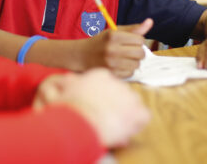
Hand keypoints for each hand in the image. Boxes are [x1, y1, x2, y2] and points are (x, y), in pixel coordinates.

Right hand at [34, 69, 149, 147]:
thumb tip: (67, 79)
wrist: (80, 119)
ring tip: (114, 127)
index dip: (104, 98)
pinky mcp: (138, 112)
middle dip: (116, 105)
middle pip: (121, 93)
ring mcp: (129, 96)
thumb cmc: (68, 107)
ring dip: (126, 114)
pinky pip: (142, 117)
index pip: (108, 84)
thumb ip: (68, 83)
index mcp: (101, 75)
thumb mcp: (63, 89)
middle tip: (105, 119)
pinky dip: (136, 125)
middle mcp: (117, 82)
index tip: (98, 107)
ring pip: (133, 104)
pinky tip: (124, 131)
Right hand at [79, 18, 152, 77]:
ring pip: (137, 64)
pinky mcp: (111, 74)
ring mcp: (111, 63)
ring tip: (124, 58)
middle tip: (130, 50)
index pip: (140, 40)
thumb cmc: (101, 42)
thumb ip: (133, 29)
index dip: (138, 40)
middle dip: (138, 52)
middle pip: (140, 53)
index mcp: (113, 36)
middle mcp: (112, 49)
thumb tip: (150, 22)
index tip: (131, 42)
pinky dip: (127, 70)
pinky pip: (130, 73)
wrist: (82, 55)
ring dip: (133, 62)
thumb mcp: (115, 31)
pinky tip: (120, 65)